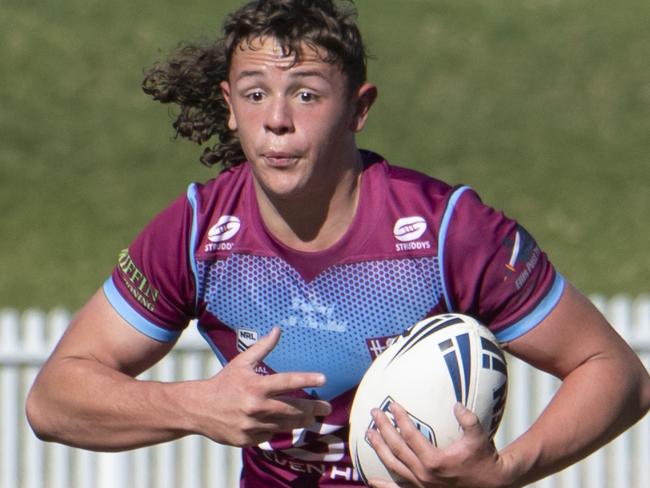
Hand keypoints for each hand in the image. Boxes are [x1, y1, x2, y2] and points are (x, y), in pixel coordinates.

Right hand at [188, 327, 331, 446]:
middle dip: (313, 409)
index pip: (287, 381)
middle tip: (326, 408)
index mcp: (256, 386)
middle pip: (293, 409)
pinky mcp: (247, 440)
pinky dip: (276, 430)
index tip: (323, 378)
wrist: (198, 408)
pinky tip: (281, 425)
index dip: (307, 379)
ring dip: (301, 422)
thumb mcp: (241, 362)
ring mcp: (252, 426)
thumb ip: (262, 348)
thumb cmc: (224, 382)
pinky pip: (269, 436)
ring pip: (285, 426)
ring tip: (311, 418)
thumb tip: (278, 330)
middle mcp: (256, 407)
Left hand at [366, 402, 512, 487]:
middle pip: (397, 448)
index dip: (400, 418)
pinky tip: (371, 480)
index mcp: (435, 460)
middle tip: (374, 413)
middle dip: (383, 429)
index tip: (392, 405)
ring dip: (379, 449)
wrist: (492, 485)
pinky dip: (384, 486)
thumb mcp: (479, 437)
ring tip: (369, 434)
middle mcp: (424, 474)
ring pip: (394, 465)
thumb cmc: (485, 459)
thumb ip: (468, 420)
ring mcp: (421, 486)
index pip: (410, 435)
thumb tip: (456, 405)